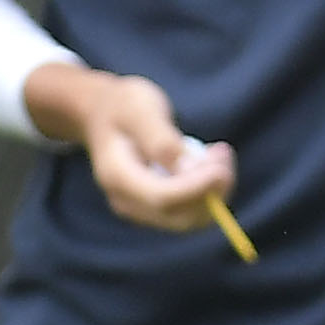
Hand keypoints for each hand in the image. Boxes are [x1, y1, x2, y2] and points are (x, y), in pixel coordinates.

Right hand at [21, 62, 236, 231]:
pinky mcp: (154, 208)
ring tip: (219, 152)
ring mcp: (139, 209)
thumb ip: (162, 140)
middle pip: (179, 217)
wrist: (101, 114)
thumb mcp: (139, 109)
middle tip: (223, 152)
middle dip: (211, 191)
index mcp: (118, 176)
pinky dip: (207, 192)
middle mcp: (126, 201)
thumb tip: (190, 169)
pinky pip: (189, 211)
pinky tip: (208, 162)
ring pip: (189, 219)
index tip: (222, 167)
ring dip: (213, 191)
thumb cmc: (122, 106)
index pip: (163, 198)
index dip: (197, 188)